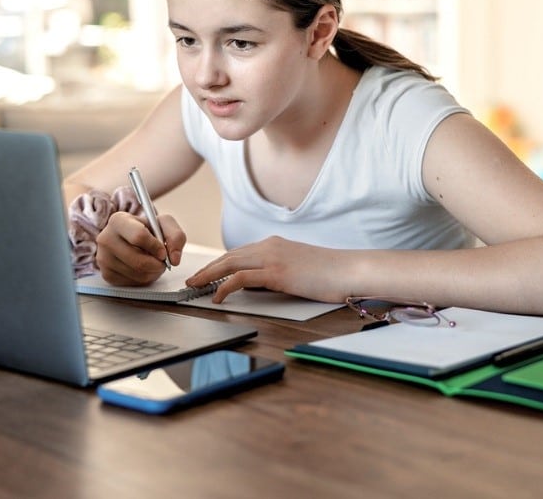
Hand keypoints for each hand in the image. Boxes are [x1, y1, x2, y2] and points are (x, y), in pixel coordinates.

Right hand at [95, 211, 186, 285]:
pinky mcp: (106, 274)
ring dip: (152, 272)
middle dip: (157, 264)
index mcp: (118, 221)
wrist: (130, 238)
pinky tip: (143, 269)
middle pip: (138, 261)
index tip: (163, 252)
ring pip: (137, 274)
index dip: (156, 247)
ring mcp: (103, 258)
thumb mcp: (163, 224)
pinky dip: (143, 279)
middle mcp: (106, 238)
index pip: (139, 236)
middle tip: (162, 261)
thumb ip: (175, 236)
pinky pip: (131, 283)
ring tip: (153, 263)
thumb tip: (174, 259)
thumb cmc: (146, 229)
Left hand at [184, 236, 349, 302]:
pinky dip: (224, 287)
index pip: (239, 253)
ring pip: (229, 264)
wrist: (350, 270)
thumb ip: (277, 273)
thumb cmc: (330, 273)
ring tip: (195, 286)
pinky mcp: (275, 272)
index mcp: (275, 244)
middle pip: (229, 256)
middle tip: (192, 279)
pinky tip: (217, 296)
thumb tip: (259, 286)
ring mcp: (272, 257)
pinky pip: (241, 279)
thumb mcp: (299, 269)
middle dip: (208, 268)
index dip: (219, 263)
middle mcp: (270, 246)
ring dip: (209, 276)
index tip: (207, 273)